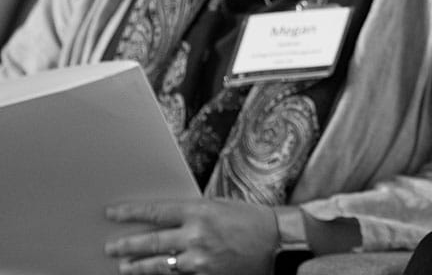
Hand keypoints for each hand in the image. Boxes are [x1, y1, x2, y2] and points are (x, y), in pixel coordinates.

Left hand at [105, 198, 277, 274]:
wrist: (278, 242)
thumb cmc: (252, 220)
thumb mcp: (221, 206)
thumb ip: (194, 213)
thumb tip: (169, 218)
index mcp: (200, 211)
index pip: (155, 211)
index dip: (130, 213)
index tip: (112, 214)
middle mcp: (196, 235)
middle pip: (151, 241)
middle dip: (128, 245)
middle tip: (111, 247)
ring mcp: (199, 260)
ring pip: (160, 264)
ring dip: (139, 265)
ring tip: (125, 266)